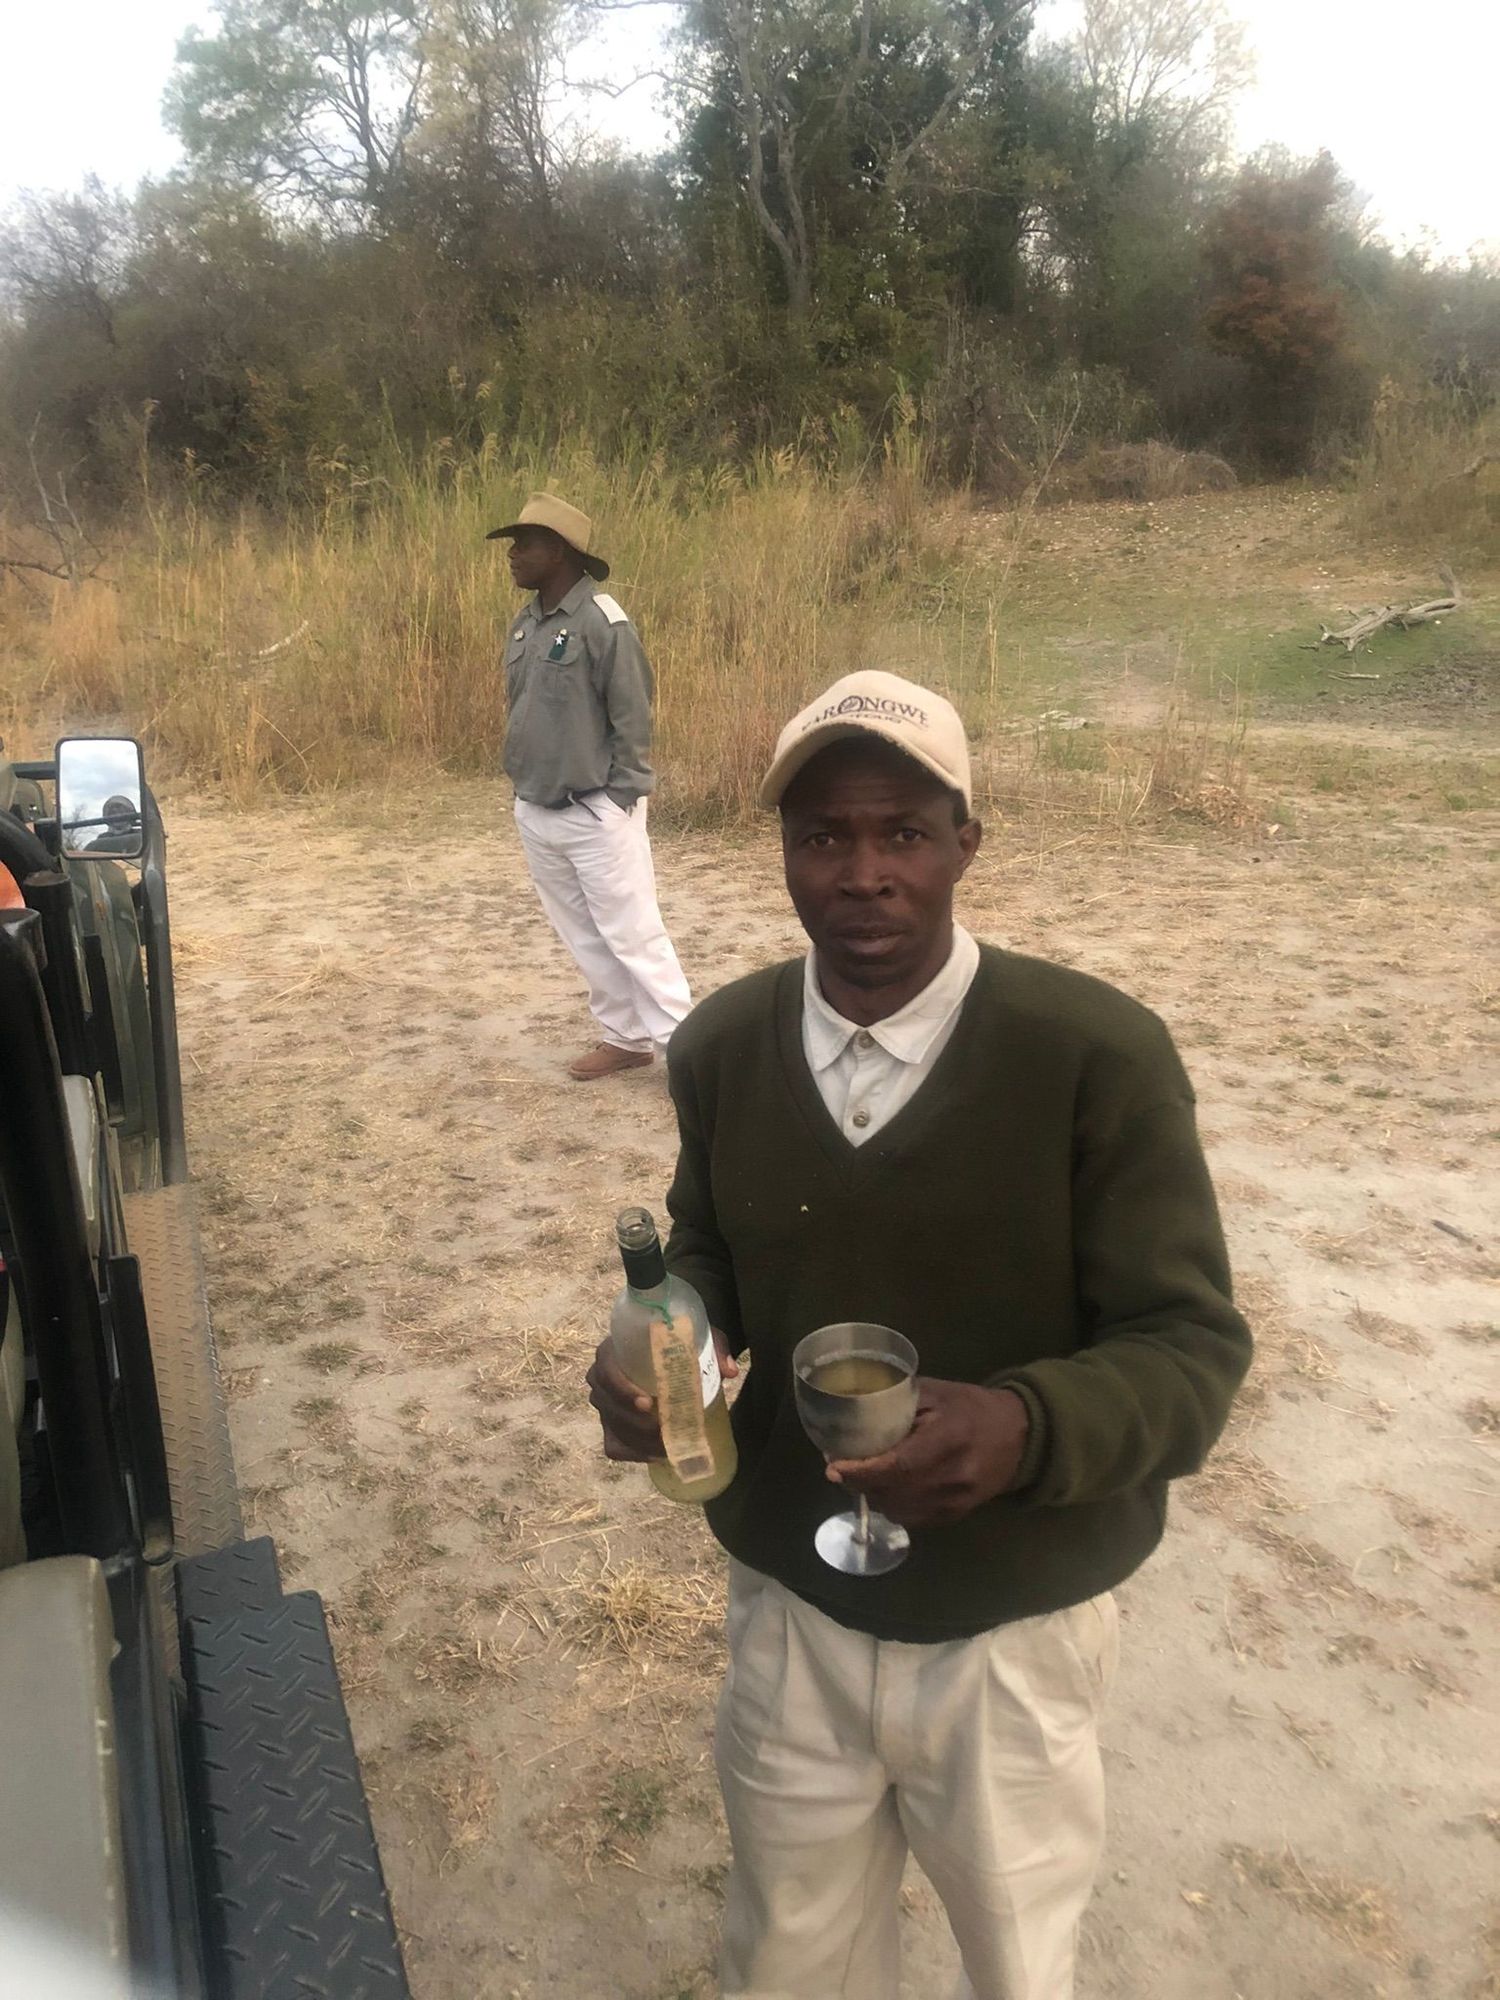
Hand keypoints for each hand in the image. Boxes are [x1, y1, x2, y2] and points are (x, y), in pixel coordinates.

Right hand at [586, 1327, 738, 1463]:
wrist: (668, 1350)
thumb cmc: (679, 1342)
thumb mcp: (699, 1337)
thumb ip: (714, 1347)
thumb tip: (729, 1371)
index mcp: (613, 1350)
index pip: (606, 1370)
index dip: (622, 1389)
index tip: (648, 1403)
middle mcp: (601, 1377)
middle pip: (609, 1405)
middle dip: (637, 1425)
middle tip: (665, 1432)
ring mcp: (604, 1404)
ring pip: (614, 1429)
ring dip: (640, 1442)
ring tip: (669, 1447)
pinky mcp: (610, 1425)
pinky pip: (614, 1446)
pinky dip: (634, 1453)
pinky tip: (657, 1454)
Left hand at [827, 1379, 1028, 1526]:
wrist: (1019, 1437)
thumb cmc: (972, 1408)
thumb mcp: (936, 1393)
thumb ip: (898, 1402)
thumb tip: (855, 1414)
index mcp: (948, 1440)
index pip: (896, 1467)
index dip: (861, 1471)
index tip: (834, 1466)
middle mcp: (952, 1478)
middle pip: (892, 1493)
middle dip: (859, 1483)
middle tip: (842, 1468)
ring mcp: (956, 1502)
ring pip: (898, 1511)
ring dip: (874, 1496)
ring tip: (865, 1477)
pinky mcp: (957, 1516)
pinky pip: (913, 1520)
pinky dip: (893, 1507)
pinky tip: (889, 1489)